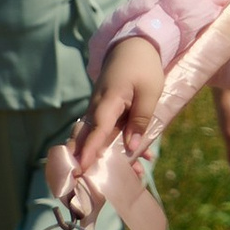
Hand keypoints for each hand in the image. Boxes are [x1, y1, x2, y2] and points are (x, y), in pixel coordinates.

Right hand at [64, 37, 165, 217]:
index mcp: (108, 102)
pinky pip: (107, 131)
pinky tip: (141, 156)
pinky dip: (119, 145)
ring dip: (111, 157)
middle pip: (90, 139)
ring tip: (132, 176)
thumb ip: (141, 120)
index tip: (79, 172)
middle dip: (94, 163)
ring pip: (99, 138)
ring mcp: (99, 109)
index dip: (89, 153)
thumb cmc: (143, 66)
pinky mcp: (105, 110)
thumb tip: (132, 147)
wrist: (134, 43)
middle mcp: (98, 108)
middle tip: (98, 186)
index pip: (96, 132)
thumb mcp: (150, 92)